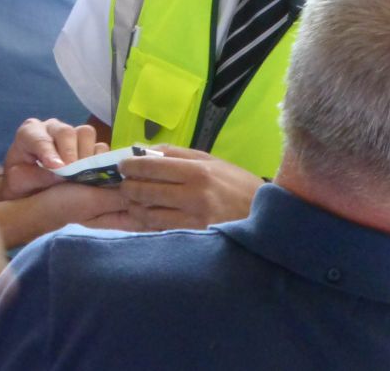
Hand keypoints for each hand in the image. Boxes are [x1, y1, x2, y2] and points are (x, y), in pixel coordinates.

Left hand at [0, 118, 108, 200]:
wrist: (29, 193)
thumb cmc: (20, 186)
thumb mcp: (18, 184)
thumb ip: (34, 177)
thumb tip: (58, 174)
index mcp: (29, 133)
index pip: (38, 137)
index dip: (48, 150)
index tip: (56, 167)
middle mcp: (52, 129)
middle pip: (65, 131)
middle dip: (70, 152)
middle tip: (72, 173)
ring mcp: (72, 135)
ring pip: (86, 133)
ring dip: (86, 155)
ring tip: (83, 175)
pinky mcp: (88, 146)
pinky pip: (100, 147)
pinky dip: (100, 161)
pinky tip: (95, 176)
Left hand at [118, 146, 262, 229]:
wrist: (268, 218)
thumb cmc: (238, 185)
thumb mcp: (213, 162)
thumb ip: (179, 155)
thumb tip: (146, 150)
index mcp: (198, 171)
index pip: (152, 166)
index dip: (131, 166)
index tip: (122, 166)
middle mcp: (194, 195)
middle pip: (145, 190)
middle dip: (128, 187)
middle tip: (123, 184)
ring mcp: (193, 220)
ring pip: (148, 213)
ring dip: (134, 207)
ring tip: (132, 202)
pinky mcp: (194, 239)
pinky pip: (160, 230)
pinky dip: (147, 223)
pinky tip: (145, 218)